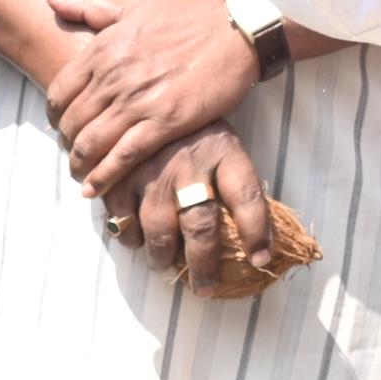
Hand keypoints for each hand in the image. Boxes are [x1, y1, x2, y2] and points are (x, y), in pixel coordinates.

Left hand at [44, 0, 256, 202]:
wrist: (239, 27)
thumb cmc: (191, 16)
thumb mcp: (135, 5)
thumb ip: (90, 5)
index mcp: (104, 48)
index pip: (58, 93)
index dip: (55, 116)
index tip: (63, 126)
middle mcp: (115, 75)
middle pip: (71, 123)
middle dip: (68, 143)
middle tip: (75, 154)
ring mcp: (138, 100)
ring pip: (90, 143)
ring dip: (80, 165)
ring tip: (82, 175)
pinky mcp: (165, 121)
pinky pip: (123, 156)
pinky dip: (104, 177)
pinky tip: (94, 190)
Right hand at [110, 126, 279, 297]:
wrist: (138, 90)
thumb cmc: (189, 125)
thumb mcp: (220, 137)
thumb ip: (230, 177)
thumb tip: (245, 223)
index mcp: (223, 149)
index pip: (248, 196)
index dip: (257, 233)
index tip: (260, 260)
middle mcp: (190, 163)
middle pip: (201, 227)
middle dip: (204, 266)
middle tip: (205, 288)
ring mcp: (153, 171)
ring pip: (159, 232)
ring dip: (162, 258)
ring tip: (165, 266)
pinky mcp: (120, 175)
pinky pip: (124, 222)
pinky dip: (130, 239)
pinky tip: (137, 239)